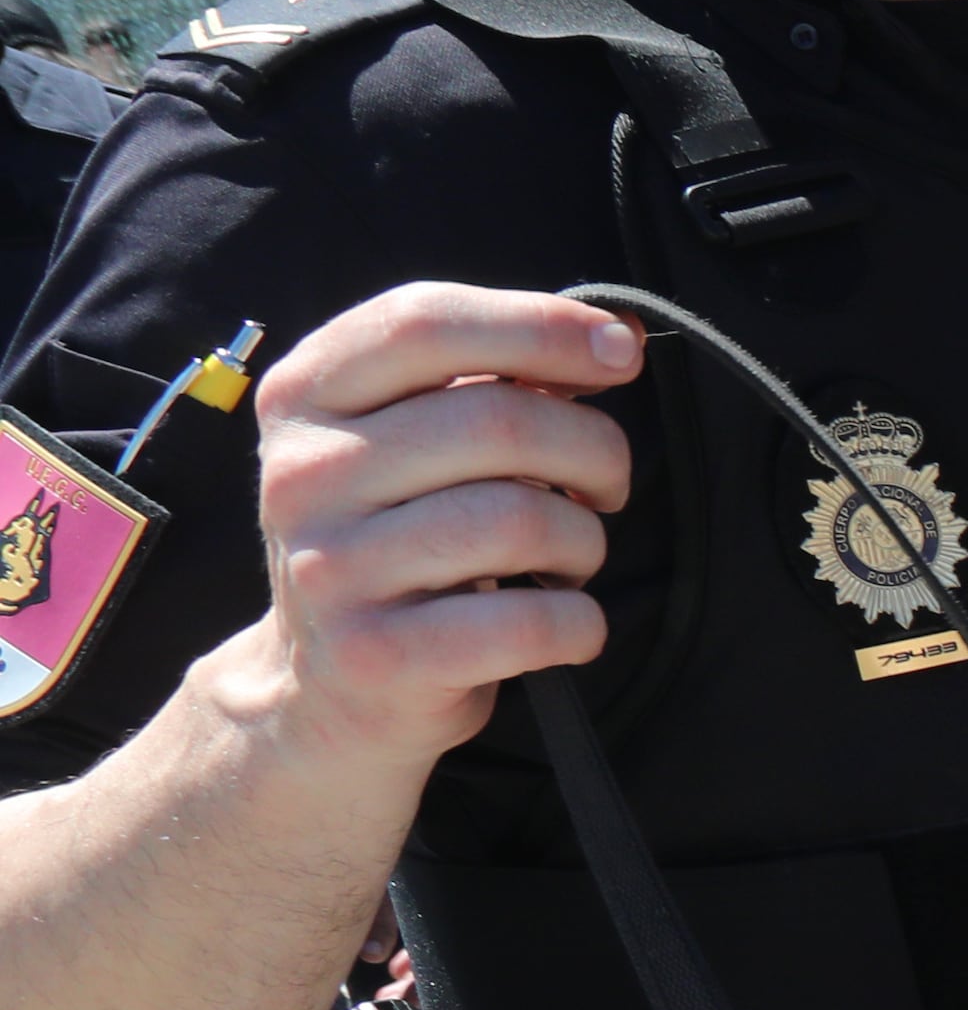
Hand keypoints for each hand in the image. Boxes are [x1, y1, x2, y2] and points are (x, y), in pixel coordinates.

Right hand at [222, 287, 641, 761]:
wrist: (329, 689)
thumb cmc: (403, 540)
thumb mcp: (418, 444)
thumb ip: (496, 381)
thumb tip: (615, 336)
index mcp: (304, 396)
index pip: (425, 321)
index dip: (540, 326)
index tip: (622, 352)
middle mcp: (303, 473)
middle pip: (499, 422)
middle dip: (594, 451)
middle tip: (603, 488)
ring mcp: (330, 567)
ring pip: (522, 520)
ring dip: (585, 541)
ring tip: (569, 559)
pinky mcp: (377, 655)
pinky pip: (529, 622)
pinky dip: (580, 623)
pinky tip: (567, 623)